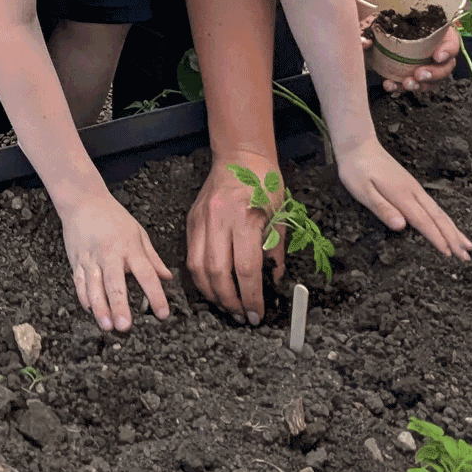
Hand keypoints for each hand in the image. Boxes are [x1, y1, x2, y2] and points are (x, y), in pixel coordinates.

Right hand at [60, 189, 171, 331]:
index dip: (155, 295)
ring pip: (94, 287)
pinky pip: (79, 283)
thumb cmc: (114, 217)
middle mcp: (110, 254)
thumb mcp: (138, 232)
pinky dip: (84, 297)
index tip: (163, 313)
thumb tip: (167, 277)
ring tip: (107, 325)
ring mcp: (91, 258)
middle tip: (125, 326)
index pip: (146, 274)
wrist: (84, 201)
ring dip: (100, 308)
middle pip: (115, 283)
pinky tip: (90, 310)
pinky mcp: (76, 261)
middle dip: (120, 306)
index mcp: (130, 247)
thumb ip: (152, 257)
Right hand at [186, 151, 285, 324]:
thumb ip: (275, 249)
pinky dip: (200, 277)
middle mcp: (219, 219)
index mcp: (245, 217)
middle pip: (217, 272)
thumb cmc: (264, 182)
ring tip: (226, 306)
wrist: (240, 155)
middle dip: (229, 301)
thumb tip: (273, 278)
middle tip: (241, 316)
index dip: (251, 296)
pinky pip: (191, 256)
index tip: (257, 314)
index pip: (246, 268)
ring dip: (211, 294)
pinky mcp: (191, 220)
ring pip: (198, 268)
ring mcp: (201, 219)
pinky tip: (213, 286)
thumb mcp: (279, 214)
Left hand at [336, 137, 471, 258]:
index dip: (437, 239)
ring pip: (439, 212)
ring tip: (467, 245)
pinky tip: (448, 225)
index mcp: (402, 195)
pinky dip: (445, 219)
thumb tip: (401, 227)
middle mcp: (413, 191)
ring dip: (454, 229)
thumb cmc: (356, 169)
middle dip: (453, 238)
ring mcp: (414, 188)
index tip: (450, 255)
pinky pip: (433, 206)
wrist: (358, 145)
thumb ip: (382, 208)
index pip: (424, 222)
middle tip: (466, 257)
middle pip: (438, 218)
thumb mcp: (362, 191)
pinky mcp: (412, 186)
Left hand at [361, 20, 458, 92]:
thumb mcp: (383, 15)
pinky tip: (391, 85)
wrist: (371, 32)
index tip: (437, 56)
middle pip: (447, 65)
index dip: (448, 50)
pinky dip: (402, 88)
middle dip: (435, 73)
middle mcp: (435, 48)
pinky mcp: (412, 73)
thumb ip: (374, 25)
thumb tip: (365, 43)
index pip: (452, 40)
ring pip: (433, 80)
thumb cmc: (382, 19)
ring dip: (421, 85)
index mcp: (437, 30)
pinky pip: (414, 85)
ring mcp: (425, 63)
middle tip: (420, 74)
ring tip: (407, 84)